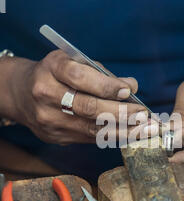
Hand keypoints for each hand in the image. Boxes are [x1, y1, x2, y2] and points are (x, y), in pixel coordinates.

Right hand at [8, 50, 145, 144]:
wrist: (21, 94)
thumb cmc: (54, 74)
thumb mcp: (71, 62)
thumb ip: (101, 73)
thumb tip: (131, 85)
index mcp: (50, 70)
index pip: (80, 78)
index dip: (107, 86)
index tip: (129, 89)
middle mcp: (47, 96)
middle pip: (88, 108)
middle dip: (121, 113)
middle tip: (143, 114)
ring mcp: (50, 121)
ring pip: (92, 129)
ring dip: (124, 130)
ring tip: (145, 129)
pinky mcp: (56, 137)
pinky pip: (90, 138)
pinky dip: (113, 136)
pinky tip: (131, 134)